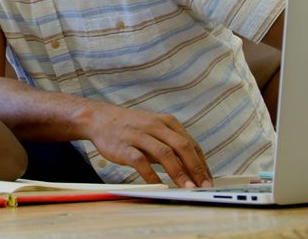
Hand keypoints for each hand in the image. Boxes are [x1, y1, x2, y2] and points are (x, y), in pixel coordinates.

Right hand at [86, 103, 211, 187]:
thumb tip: (191, 168)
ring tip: (187, 188)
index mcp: (167, 122)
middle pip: (182, 146)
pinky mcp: (125, 147)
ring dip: (178, 172)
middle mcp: (155, 126)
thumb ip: (171, 145)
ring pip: (165, 153)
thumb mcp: (155, 130)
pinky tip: (160, 187)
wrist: (100, 119)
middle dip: (196, 168)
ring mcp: (139, 136)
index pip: (191, 143)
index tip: (208, 179)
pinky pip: (141, 162)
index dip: (202, 163)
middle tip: (204, 185)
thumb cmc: (131, 127)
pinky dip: (152, 176)